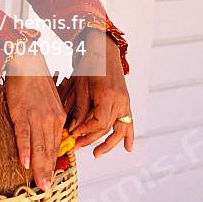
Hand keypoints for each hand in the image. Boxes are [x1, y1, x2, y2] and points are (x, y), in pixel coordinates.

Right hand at [4, 48, 66, 191]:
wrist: (27, 61)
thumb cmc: (36, 81)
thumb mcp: (49, 101)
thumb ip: (49, 118)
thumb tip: (45, 135)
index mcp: (58, 117)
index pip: (56, 145)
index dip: (53, 163)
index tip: (50, 178)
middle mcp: (50, 119)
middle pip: (49, 150)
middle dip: (47, 171)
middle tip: (46, 190)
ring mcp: (36, 117)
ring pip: (38, 146)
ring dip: (39, 167)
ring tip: (39, 184)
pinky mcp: (22, 113)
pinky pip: (23, 134)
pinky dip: (24, 149)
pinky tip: (24, 162)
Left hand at [60, 31, 133, 157]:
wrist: (104, 47)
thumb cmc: (89, 63)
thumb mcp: (80, 85)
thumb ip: (79, 108)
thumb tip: (74, 129)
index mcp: (107, 96)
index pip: (98, 123)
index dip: (85, 131)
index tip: (73, 134)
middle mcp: (120, 100)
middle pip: (107, 128)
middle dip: (91, 139)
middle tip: (76, 146)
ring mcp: (125, 101)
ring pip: (120, 129)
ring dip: (110, 143)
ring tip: (97, 154)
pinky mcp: (126, 100)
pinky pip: (129, 121)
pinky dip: (129, 135)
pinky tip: (128, 149)